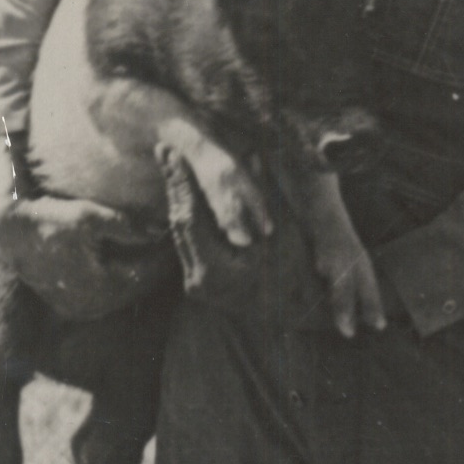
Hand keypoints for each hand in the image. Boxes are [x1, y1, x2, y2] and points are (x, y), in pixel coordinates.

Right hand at [0, 163, 171, 321]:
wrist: (11, 232)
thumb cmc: (50, 219)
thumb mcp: (89, 216)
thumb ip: (128, 226)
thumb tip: (161, 230)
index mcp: (100, 286)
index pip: (149, 272)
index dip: (166, 253)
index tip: (179, 237)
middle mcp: (93, 305)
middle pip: (140, 287)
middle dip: (157, 265)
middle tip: (175, 246)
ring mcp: (83, 309)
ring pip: (126, 294)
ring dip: (142, 274)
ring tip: (158, 252)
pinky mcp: (74, 307)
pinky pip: (109, 297)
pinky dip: (122, 281)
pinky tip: (132, 262)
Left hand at [158, 144, 368, 332]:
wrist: (298, 313)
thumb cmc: (297, 274)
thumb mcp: (285, 231)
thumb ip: (265, 195)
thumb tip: (253, 155)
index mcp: (215, 270)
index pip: (190, 217)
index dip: (182, 182)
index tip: (174, 153)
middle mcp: (198, 280)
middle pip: (179, 223)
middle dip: (174, 185)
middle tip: (166, 150)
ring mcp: (196, 284)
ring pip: (181, 232)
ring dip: (178, 198)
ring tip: (171, 164)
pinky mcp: (198, 282)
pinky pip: (189, 242)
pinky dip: (190, 216)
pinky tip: (186, 192)